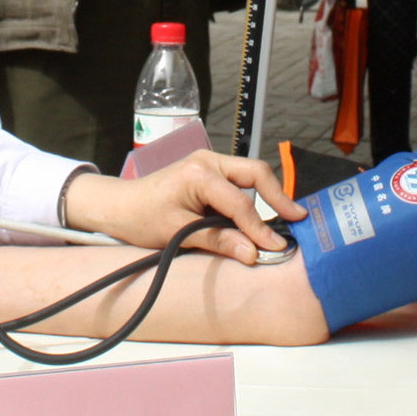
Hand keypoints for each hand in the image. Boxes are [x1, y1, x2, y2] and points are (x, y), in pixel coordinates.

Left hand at [59, 153, 306, 264]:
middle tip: (298, 218)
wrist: (118, 206)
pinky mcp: (210, 171)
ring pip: (251, 176)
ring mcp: (210, 163)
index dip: (259, 228)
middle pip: (256, 173)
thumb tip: (253, 254)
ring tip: (283, 221)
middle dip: (279, 195)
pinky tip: (262, 217)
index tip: (275, 248)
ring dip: (267, 196)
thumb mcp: (178, 234)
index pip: (239, 203)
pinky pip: (240, 182)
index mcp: (199, 173)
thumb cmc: (142, 218)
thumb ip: (218, 241)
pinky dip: (253, 198)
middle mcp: (208, 161)